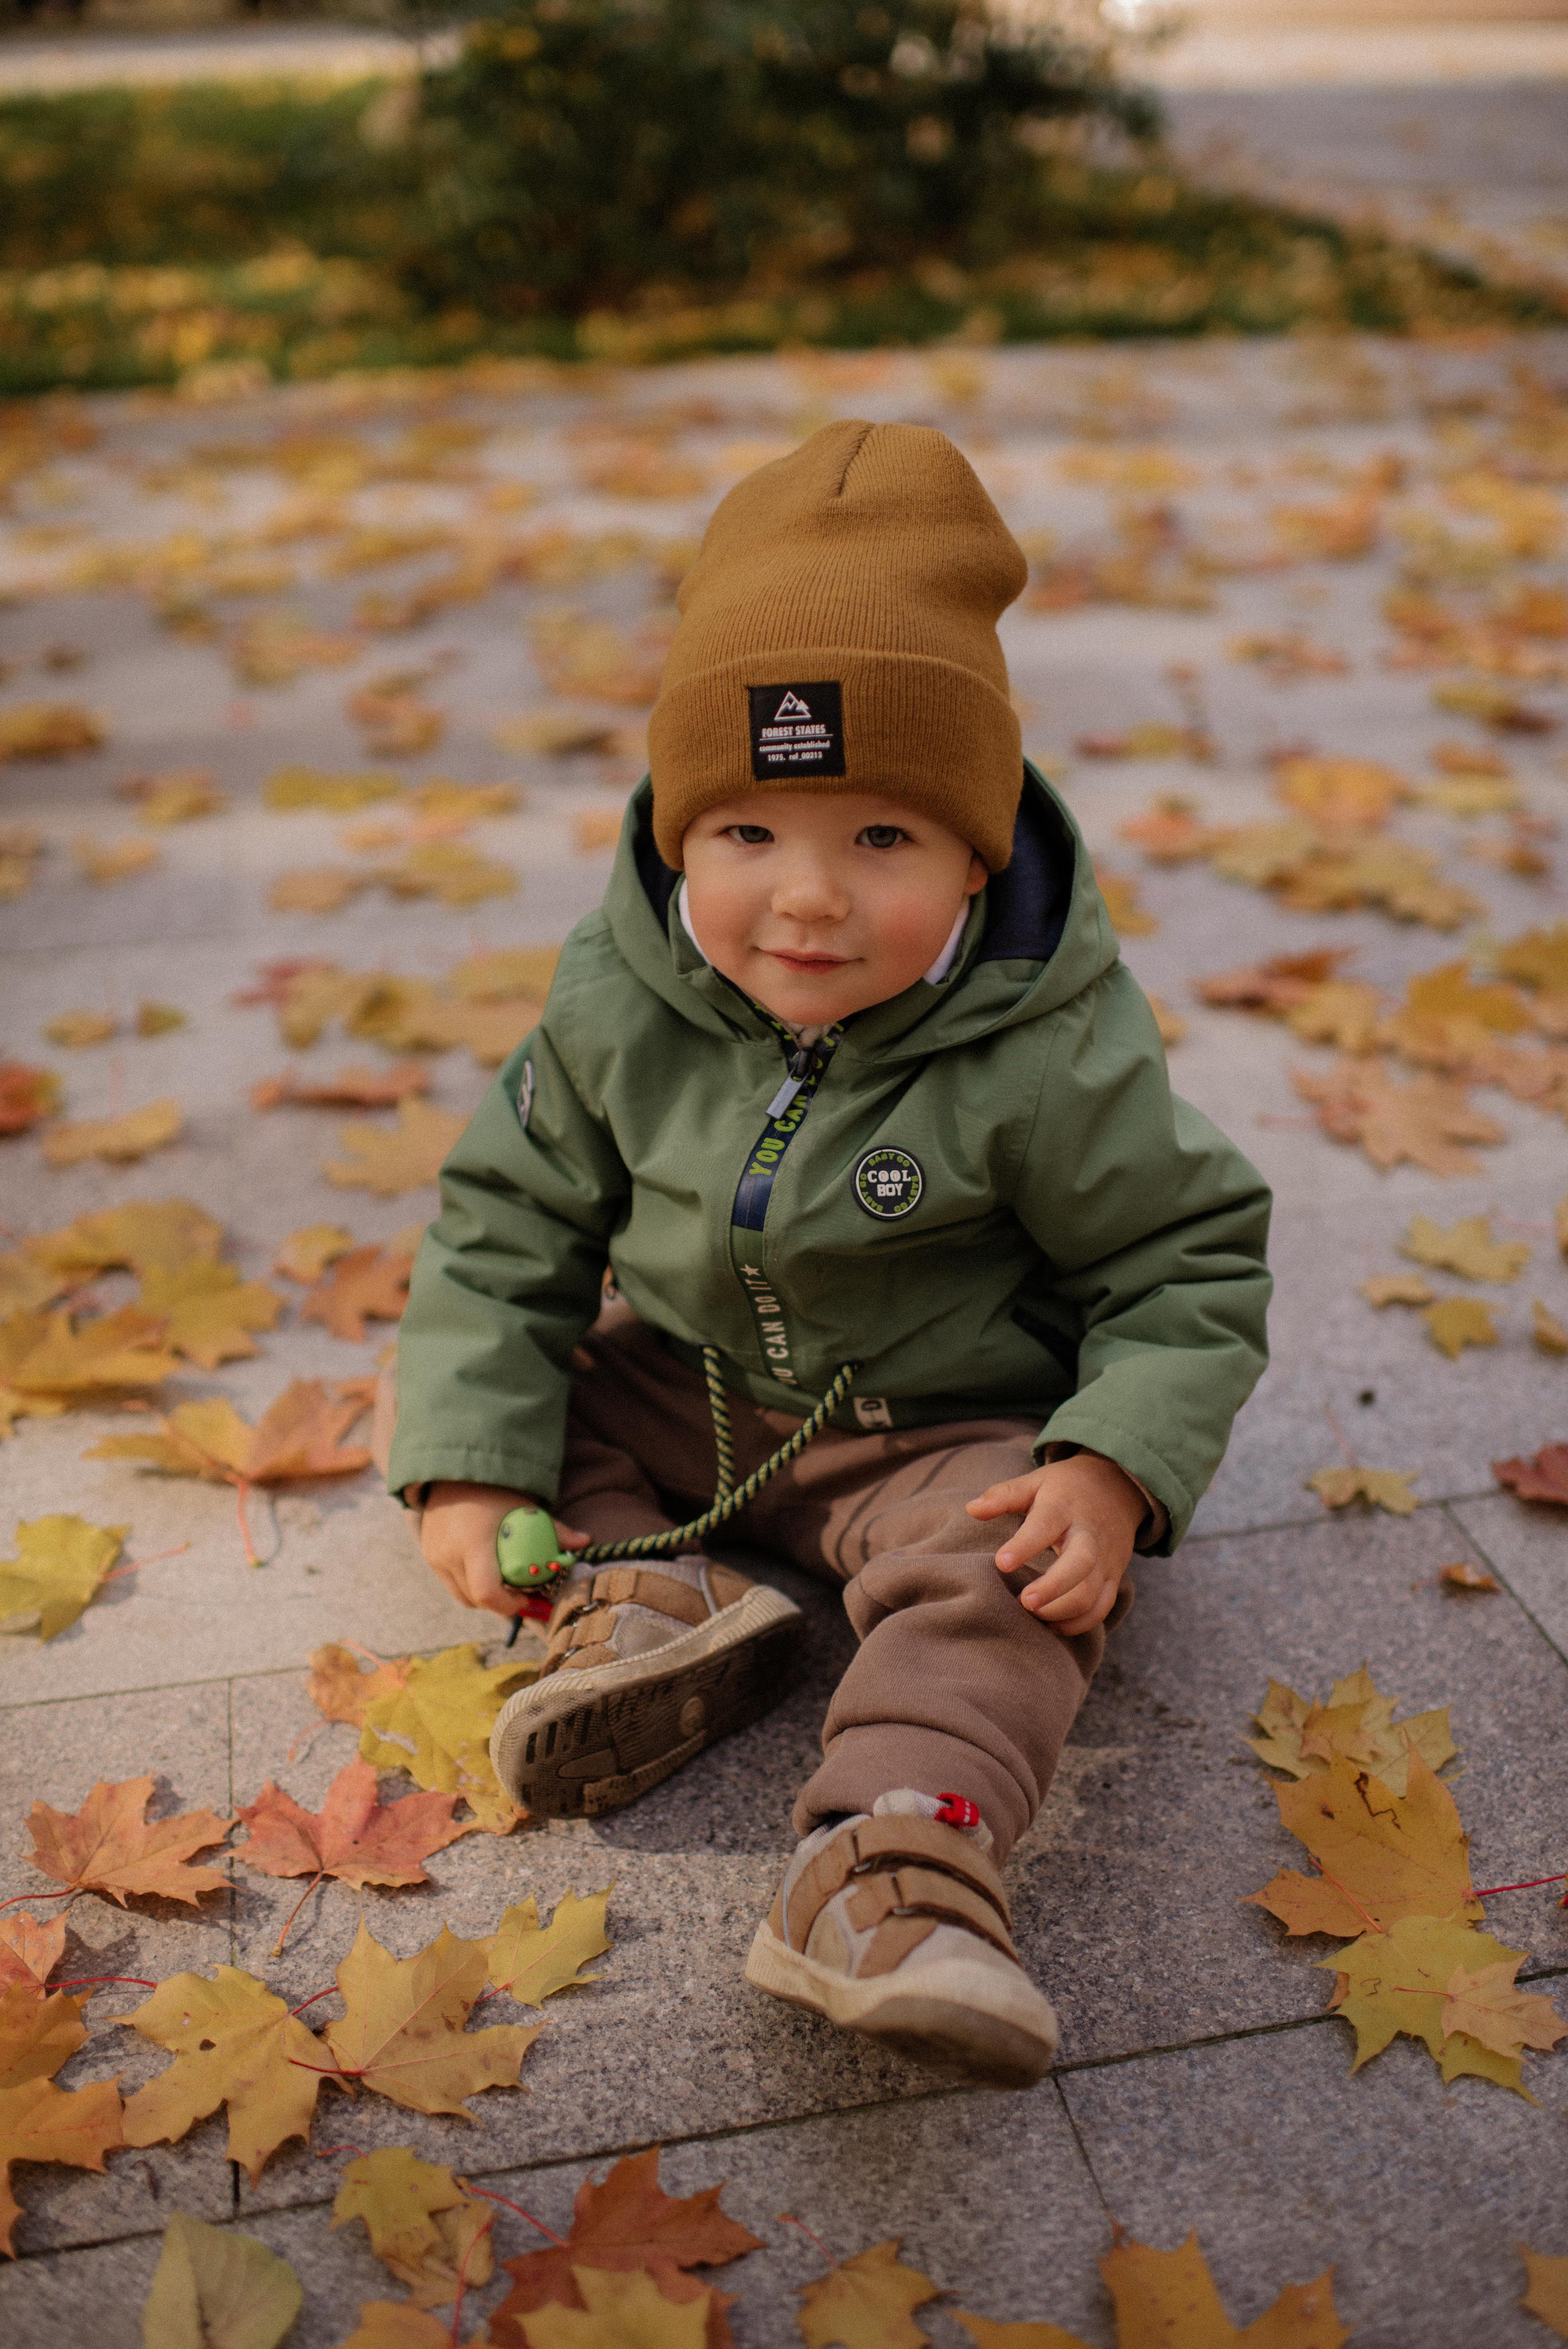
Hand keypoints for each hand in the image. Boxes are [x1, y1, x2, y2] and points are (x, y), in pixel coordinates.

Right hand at [414, 1481, 586, 1618]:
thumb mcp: (525, 1508)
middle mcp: (449, 1554)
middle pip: (476, 1601)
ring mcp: (435, 1557)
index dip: (509, 1605)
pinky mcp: (428, 1555)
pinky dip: (468, 1583)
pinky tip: (484, 1568)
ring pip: (461, 1595)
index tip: (525, 1597)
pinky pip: (450, 1582)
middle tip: (519, 1592)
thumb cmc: (495, 1489)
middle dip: (500, 1603)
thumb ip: (554, 1529)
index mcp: (474, 1544)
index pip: (487, 1594)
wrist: (453, 1470)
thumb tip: (585, 1542)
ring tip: (503, 1582)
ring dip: (483, 1596)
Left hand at [966, 1452, 1144, 1635]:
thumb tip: (971, 1509)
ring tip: (1032, 1614)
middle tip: (1024, 1602)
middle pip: (1081, 1563)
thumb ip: (1004, 1495)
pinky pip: (1102, 1607)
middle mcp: (1089, 1535)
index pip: (1046, 1525)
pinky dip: (1080, 1623)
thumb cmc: (1066, 1489)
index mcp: (1064, 1507)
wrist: (1118, 1488)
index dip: (1025, 1545)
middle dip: (1053, 1587)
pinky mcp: (1114, 1577)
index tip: (1001, 1562)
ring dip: (1062, 1610)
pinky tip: (1052, 1626)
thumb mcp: (1036, 1481)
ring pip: (1093, 1592)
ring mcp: (1105, 1559)